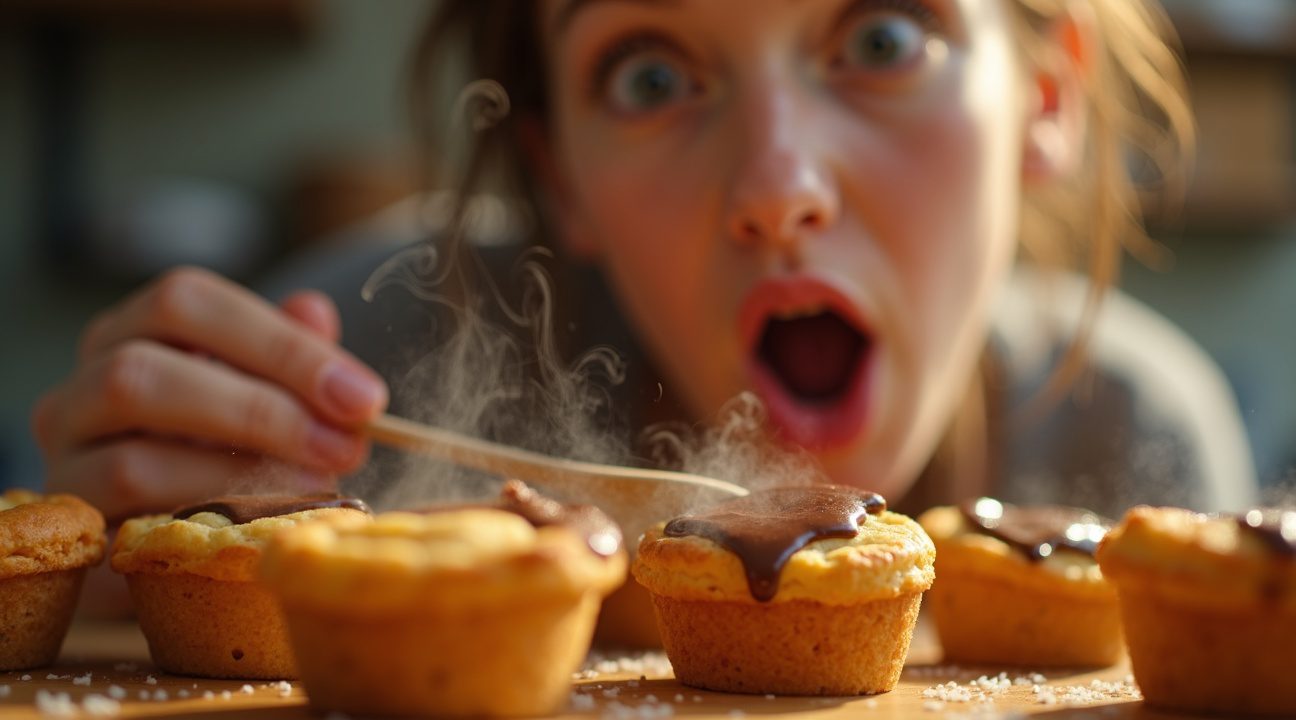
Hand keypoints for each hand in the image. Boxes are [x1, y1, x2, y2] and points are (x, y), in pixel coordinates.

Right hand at [32, 266, 388, 522]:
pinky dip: (208, 507)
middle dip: (262, 407)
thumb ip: (289, 356)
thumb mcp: (272, 400)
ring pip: (132, 450)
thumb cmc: (234, 461)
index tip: (364, 397)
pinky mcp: (77, 527)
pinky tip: (268, 516)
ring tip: (317, 484)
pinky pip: (128, 512)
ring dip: (239, 466)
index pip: (187, 302)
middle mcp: (81, 388)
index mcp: (131, 335)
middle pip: (142, 369)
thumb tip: (313, 309)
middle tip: (347, 444)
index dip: (280, 343)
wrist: (187, 553)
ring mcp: (66, 460)